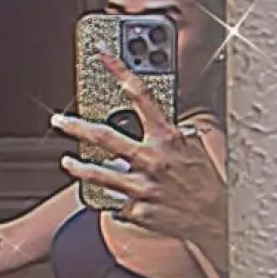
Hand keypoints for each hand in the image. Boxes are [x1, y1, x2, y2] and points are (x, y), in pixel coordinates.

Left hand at [50, 52, 226, 269]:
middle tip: (59, 122)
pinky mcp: (137, 210)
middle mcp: (152, 159)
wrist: (217, 220)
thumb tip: (161, 121)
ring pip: (98, 174)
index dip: (120, 72)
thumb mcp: (197, 148)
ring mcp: (142, 186)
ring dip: (78, 167)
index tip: (103, 57)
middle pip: (104, 136)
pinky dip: (112, 199)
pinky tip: (107, 196)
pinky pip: (115, 202)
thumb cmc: (209, 183)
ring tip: (67, 162)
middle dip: (76, 126)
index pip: (142, 96)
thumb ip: (174, 133)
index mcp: (168, 137)